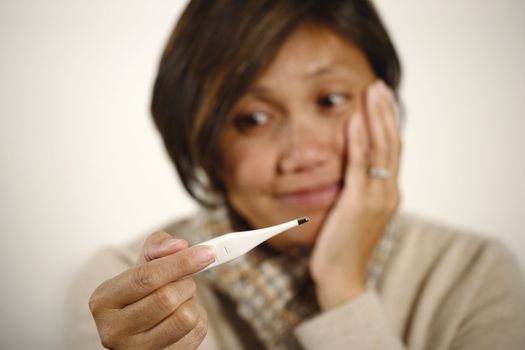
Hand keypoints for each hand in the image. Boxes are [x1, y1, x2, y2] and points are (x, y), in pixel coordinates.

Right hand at [88, 232, 214, 348]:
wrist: (140, 323)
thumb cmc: (141, 290)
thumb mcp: (143, 262)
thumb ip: (158, 246)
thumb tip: (179, 246)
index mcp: (104, 300)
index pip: (146, 278)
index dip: (180, 263)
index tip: (206, 253)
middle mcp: (114, 330)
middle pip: (167, 298)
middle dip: (185, 282)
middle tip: (183, 280)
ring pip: (185, 317)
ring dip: (192, 301)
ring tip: (180, 299)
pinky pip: (196, 333)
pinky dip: (198, 318)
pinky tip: (182, 315)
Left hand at [309, 80, 400, 310]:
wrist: (342, 278)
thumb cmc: (344, 246)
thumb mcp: (354, 212)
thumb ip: (357, 188)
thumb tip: (350, 167)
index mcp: (388, 193)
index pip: (391, 150)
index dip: (387, 122)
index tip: (381, 99)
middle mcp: (388, 191)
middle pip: (390, 143)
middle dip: (384, 112)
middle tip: (378, 85)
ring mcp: (377, 197)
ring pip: (379, 149)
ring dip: (374, 117)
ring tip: (370, 91)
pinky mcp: (359, 203)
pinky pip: (359, 166)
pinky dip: (357, 140)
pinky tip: (354, 120)